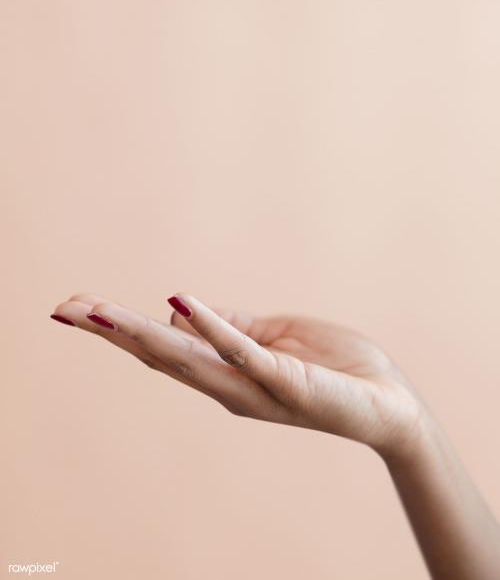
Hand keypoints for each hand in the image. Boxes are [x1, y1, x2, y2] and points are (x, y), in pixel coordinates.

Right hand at [50, 292, 422, 456]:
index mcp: (224, 373)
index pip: (161, 348)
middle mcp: (228, 387)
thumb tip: (178, 305)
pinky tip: (180, 302)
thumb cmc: (331, 367)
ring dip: (141, 332)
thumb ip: (228, 326)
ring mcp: (254, 387)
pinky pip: (242, 352)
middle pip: (159, 356)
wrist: (387, 403)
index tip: (76, 306)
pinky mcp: (286, 380)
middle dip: (111, 332)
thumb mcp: (271, 338)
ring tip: (99, 312)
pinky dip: (211, 326)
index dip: (118, 329)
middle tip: (64, 309)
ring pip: (187, 358)